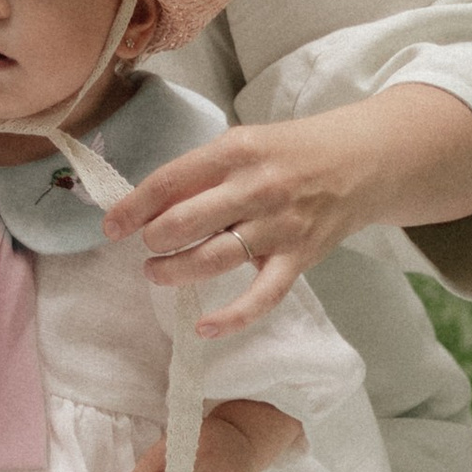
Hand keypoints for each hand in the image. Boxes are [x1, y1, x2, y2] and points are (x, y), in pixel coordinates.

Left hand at [102, 86, 471, 339]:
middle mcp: (256, 187)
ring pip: (214, 259)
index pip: (170, 181)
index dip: (133, 206)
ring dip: (176, 272)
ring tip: (157, 273)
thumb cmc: (290, 152)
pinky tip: (204, 327)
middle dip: (153, 240)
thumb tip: (147, 203)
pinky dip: (232, 317)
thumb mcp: (243, 145)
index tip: (110, 225)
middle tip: (145, 246)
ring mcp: (280, 226)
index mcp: (235, 151)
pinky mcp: (300, 258)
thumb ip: (200, 172)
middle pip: (185, 222)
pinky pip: (262, 296)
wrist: (361, 162)